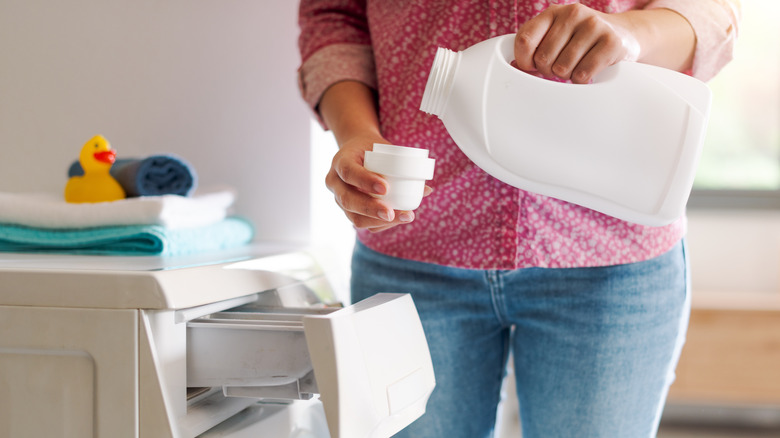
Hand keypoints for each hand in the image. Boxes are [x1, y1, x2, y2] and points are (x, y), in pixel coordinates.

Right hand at [326, 135, 431, 232]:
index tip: (385, 188)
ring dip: (379, 221)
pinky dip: (380, 224)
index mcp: (340, 162)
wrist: (356, 152)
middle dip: (371, 209)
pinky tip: (396, 221)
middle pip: (348, 200)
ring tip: (404, 217)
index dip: (365, 181)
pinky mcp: (348, 210)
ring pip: (354, 217)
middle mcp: (335, 182)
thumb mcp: (383, 148)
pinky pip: (361, 223)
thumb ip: (402, 165)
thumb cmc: (372, 149)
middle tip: (391, 213)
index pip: (349, 172)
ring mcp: (339, 199)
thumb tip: (427, 190)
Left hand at [514, 3, 639, 83]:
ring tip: (578, 64)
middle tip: (562, 65)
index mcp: (553, 13)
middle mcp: (572, 14)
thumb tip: (515, 66)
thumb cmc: (582, 39)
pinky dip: (582, 79)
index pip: (525, 40)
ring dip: (568, 75)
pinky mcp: (610, 42)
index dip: (525, 60)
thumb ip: (534, 47)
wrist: (623, 34)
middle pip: (543, 59)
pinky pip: (582, 74)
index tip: (532, 66)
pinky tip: (590, 69)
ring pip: (562, 68)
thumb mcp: (556, 36)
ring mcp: (593, 26)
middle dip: (550, 70)